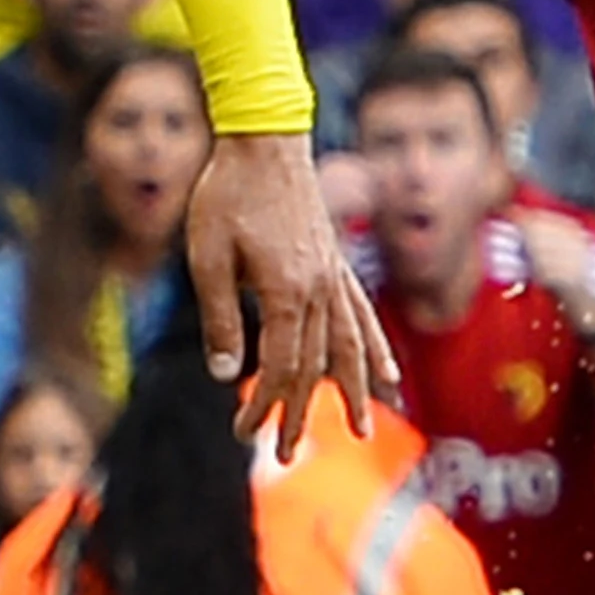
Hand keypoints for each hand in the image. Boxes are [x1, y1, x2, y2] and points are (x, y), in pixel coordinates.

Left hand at [188, 130, 397, 443]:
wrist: (265, 138)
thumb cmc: (226, 193)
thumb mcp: (207, 256)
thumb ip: (222, 316)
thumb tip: (227, 375)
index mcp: (287, 290)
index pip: (281, 365)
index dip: (263, 405)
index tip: (242, 431)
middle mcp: (319, 288)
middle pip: (315, 365)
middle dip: (299, 412)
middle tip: (285, 455)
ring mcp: (333, 276)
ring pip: (349, 345)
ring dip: (352, 391)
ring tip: (361, 428)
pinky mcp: (335, 264)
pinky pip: (361, 315)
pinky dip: (374, 347)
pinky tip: (387, 372)